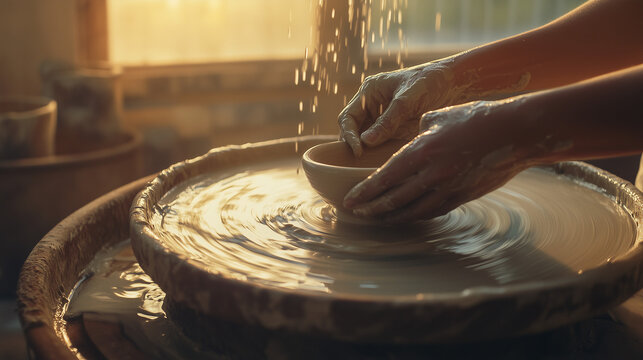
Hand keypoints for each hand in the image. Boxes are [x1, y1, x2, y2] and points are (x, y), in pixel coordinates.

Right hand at [338, 60, 463, 155]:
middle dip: (354, 147)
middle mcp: (372, 107)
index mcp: (369, 93)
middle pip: (353, 132)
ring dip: (366, 154)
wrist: (454, 84)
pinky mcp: (395, 131)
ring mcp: (383, 120)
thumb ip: (388, 121)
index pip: (347, 118)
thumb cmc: (429, 82)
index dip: (349, 135)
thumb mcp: (407, 100)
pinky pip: (381, 146)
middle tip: (361, 163)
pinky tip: (383, 166)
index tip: (358, 151)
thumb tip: (366, 142)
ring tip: (368, 168)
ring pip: (366, 142)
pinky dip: (379, 156)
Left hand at [342, 99, 535, 221]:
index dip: (365, 192)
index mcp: (422, 151)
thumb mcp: (440, 115)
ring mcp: (449, 188)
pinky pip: (434, 210)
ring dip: (392, 216)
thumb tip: (412, 136)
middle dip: (372, 208)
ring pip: (413, 210)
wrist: (516, 132)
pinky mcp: (464, 196)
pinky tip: (408, 215)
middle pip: (394, 199)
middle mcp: (432, 175)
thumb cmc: (477, 117)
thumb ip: (420, 128)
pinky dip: (416, 214)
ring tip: (377, 219)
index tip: (350, 200)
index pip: (384, 178)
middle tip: (357, 213)